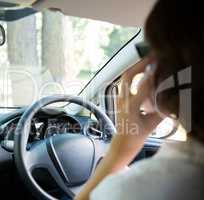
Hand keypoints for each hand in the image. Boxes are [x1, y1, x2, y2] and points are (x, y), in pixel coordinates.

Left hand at [75, 57, 162, 199]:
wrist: (121, 145)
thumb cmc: (135, 137)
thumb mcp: (152, 125)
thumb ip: (162, 110)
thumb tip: (172, 98)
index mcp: (131, 108)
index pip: (144, 85)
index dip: (153, 72)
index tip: (161, 63)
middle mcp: (122, 101)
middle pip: (128, 76)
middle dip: (140, 63)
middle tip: (152, 56)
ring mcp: (118, 99)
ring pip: (124, 78)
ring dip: (135, 68)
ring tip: (147, 62)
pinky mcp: (118, 100)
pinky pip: (124, 84)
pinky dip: (132, 76)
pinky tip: (140, 74)